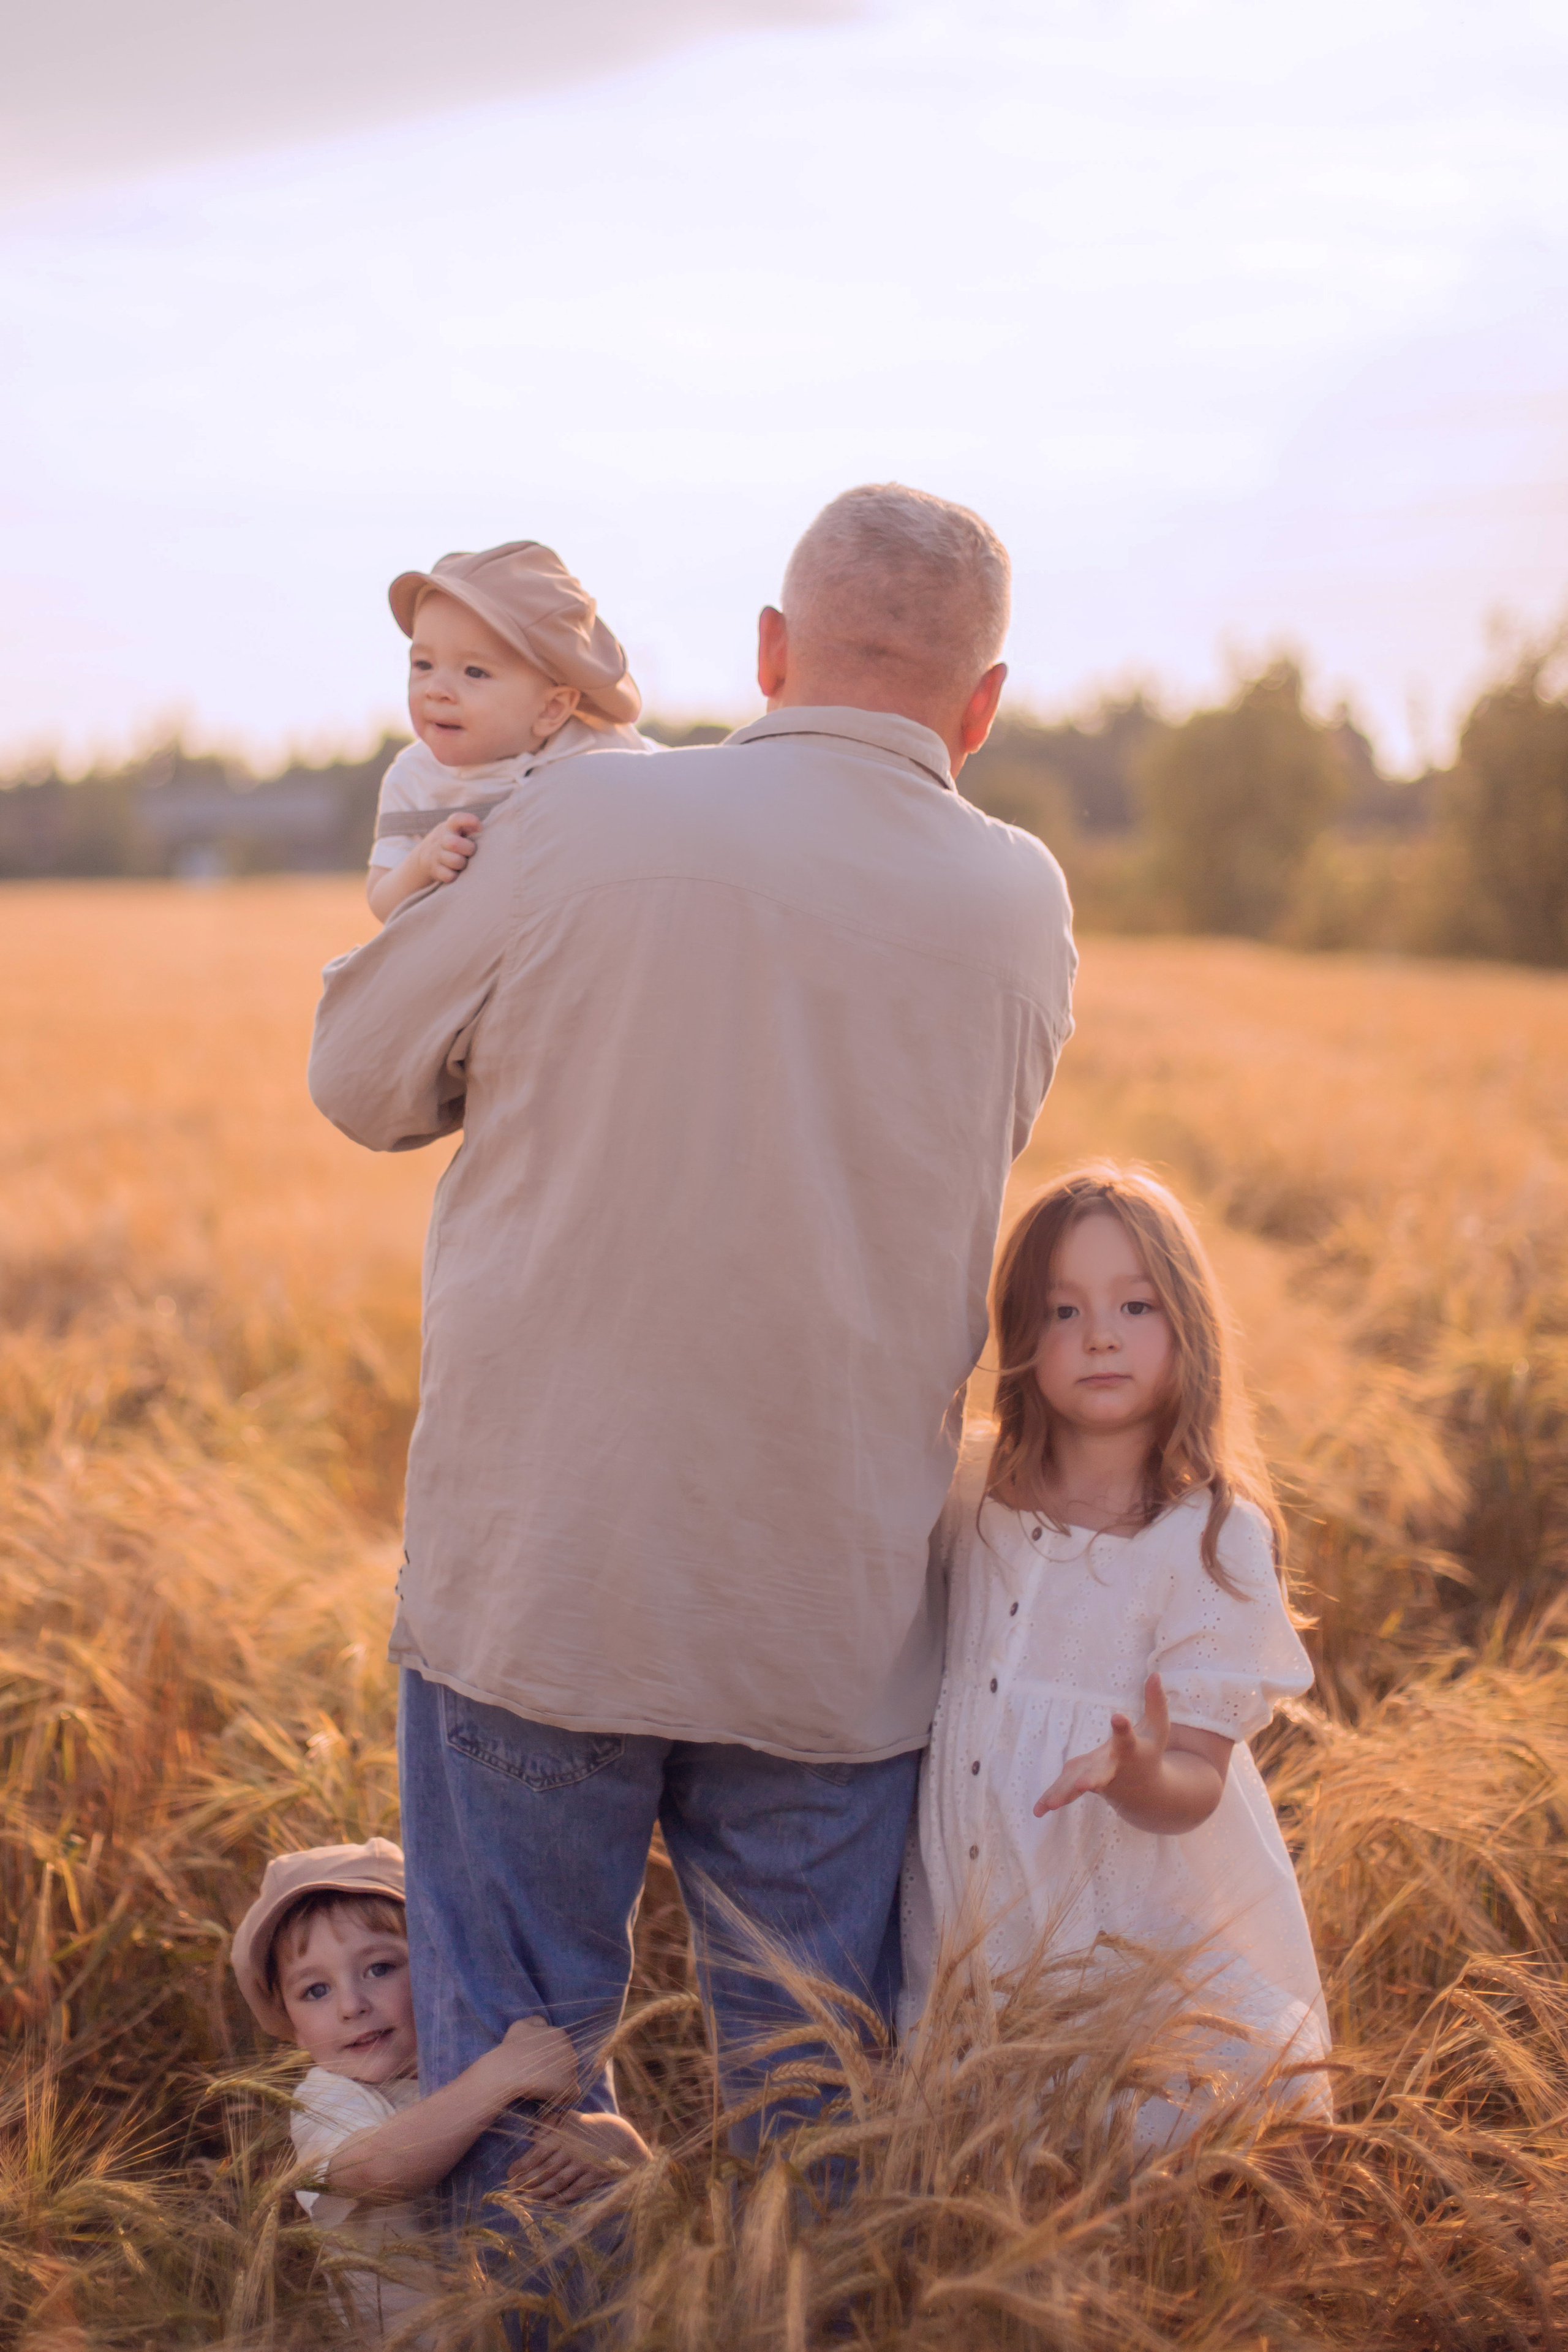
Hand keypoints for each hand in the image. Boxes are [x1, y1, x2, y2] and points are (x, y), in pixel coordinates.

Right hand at [414, 813, 480, 885]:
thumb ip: (469, 827)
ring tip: (462, 863)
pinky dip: (454, 876)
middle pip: (455, 843)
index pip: (456, 819)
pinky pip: (449, 876)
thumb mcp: (455, 830)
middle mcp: (441, 839)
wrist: (424, 856)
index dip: (470, 821)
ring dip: (463, 864)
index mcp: (449, 827)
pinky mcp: (434, 869)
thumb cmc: (450, 841)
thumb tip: (482, 828)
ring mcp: (436, 854)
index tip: (481, 828)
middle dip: (469, 849)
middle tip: (470, 852)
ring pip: (455, 861)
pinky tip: (454, 872)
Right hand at [492, 2016, 577, 2102]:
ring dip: (559, 2084)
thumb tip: (545, 2024)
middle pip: (568, 2064)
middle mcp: (570, 2049)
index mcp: (561, 2035)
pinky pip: (571, 2094)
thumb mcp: (521, 2025)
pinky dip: (562, 2097)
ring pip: (570, 2079)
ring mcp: (570, 2067)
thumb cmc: (511, 2048)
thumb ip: (536, 2021)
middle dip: (556, 2070)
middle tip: (538, 2077)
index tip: (536, 2065)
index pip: (562, 2050)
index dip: (550, 2059)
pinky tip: (548, 2096)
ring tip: (540, 2087)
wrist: (505, 2070)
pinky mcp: (568, 2085)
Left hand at [507, 2111, 649, 2206]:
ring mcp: (584, 2163)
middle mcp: (573, 2149)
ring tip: (526, 2200)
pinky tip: (549, 2204)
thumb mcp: (574, 2119)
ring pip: (557, 2181)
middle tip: (511, 2191)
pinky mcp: (595, 2175)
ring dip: (539, 2192)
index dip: (523, 2164)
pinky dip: (561, 2198)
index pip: (539, 2151)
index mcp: (565, 2133)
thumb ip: (554, 2124)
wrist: (624, 2138)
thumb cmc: (595, 2127)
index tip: (509, 2174)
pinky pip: (575, 2190)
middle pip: (545, 2169)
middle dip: (526, 2181)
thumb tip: (533, 2134)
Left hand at [1034, 1670, 1169, 1817]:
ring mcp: (1096, 1779)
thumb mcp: (1157, 1729)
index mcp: (1130, 1751)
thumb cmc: (1149, 1753)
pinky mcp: (1081, 1784)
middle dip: (1091, 1780)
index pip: (1126, 1737)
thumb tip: (1155, 1673)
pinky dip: (1052, 1798)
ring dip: (1064, 1794)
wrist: (1146, 1793)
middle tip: (1083, 1786)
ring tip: (1050, 1805)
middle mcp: (1112, 1768)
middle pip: (1100, 1774)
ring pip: (1078, 1786)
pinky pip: (1066, 1791)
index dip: (1122, 1728)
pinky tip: (1038, 1810)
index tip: (1117, 1717)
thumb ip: (1156, 1703)